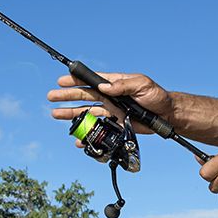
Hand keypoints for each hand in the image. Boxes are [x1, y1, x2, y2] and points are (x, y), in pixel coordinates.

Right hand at [48, 72, 174, 133]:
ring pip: (86, 112)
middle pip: (83, 95)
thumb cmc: (157, 97)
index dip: (75, 79)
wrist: (167, 115)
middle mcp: (110, 96)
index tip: (61, 80)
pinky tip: (77, 138)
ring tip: (55, 114)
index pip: (91, 80)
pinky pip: (98, 128)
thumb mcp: (142, 85)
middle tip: (51, 97)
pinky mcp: (115, 124)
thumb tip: (104, 86)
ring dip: (71, 114)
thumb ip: (123, 85)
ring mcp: (111, 111)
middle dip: (66, 96)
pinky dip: (87, 134)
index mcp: (114, 84)